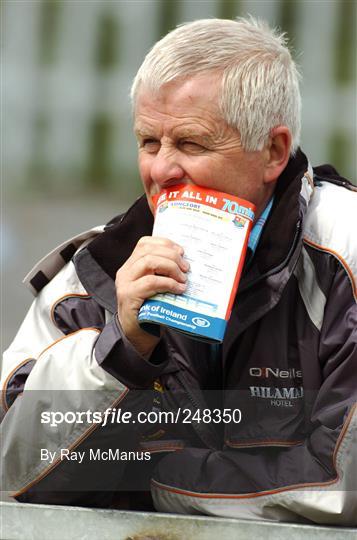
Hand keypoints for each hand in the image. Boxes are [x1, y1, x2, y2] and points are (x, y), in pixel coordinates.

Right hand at [115, 236, 188, 357]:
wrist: (136, 334)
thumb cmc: (150, 309)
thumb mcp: (156, 286)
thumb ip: (163, 273)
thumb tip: (186, 263)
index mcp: (131, 265)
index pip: (145, 243)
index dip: (165, 243)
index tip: (181, 252)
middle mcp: (125, 271)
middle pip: (148, 250)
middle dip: (171, 256)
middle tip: (186, 268)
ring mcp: (125, 283)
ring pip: (149, 262)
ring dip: (171, 267)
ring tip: (183, 278)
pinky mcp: (129, 296)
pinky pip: (151, 282)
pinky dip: (168, 283)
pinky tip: (178, 289)